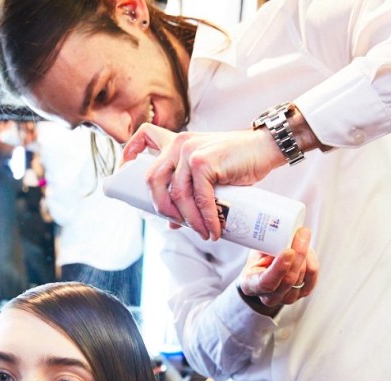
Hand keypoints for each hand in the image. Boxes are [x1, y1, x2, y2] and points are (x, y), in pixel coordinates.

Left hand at [122, 124, 283, 239]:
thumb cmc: (239, 162)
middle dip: (162, 208)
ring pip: (177, 194)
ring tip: (204, 233)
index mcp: (177, 143)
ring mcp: (190, 151)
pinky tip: (214, 229)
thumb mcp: (209, 175)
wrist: (266, 147)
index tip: (124, 169)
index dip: (129, 151)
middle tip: (180, 225)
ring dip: (189, 220)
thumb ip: (191, 190)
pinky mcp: (204, 162)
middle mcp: (179, 145)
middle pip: (153, 180)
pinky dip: (207, 218)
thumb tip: (173, 224)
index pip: (144, 136)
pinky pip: (199, 198)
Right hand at [238, 227, 318, 315]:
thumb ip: (265, 246)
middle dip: (298, 254)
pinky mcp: (302, 294)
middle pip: (289, 279)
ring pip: (302, 276)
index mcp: (252, 286)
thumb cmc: (256, 262)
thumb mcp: (253, 254)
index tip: (288, 251)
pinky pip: (312, 277)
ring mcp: (287, 298)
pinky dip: (312, 261)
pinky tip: (308, 250)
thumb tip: (280, 226)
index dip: (279, 268)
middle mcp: (270, 297)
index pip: (267, 283)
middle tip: (301, 233)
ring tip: (302, 237)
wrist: (262, 278)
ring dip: (305, 254)